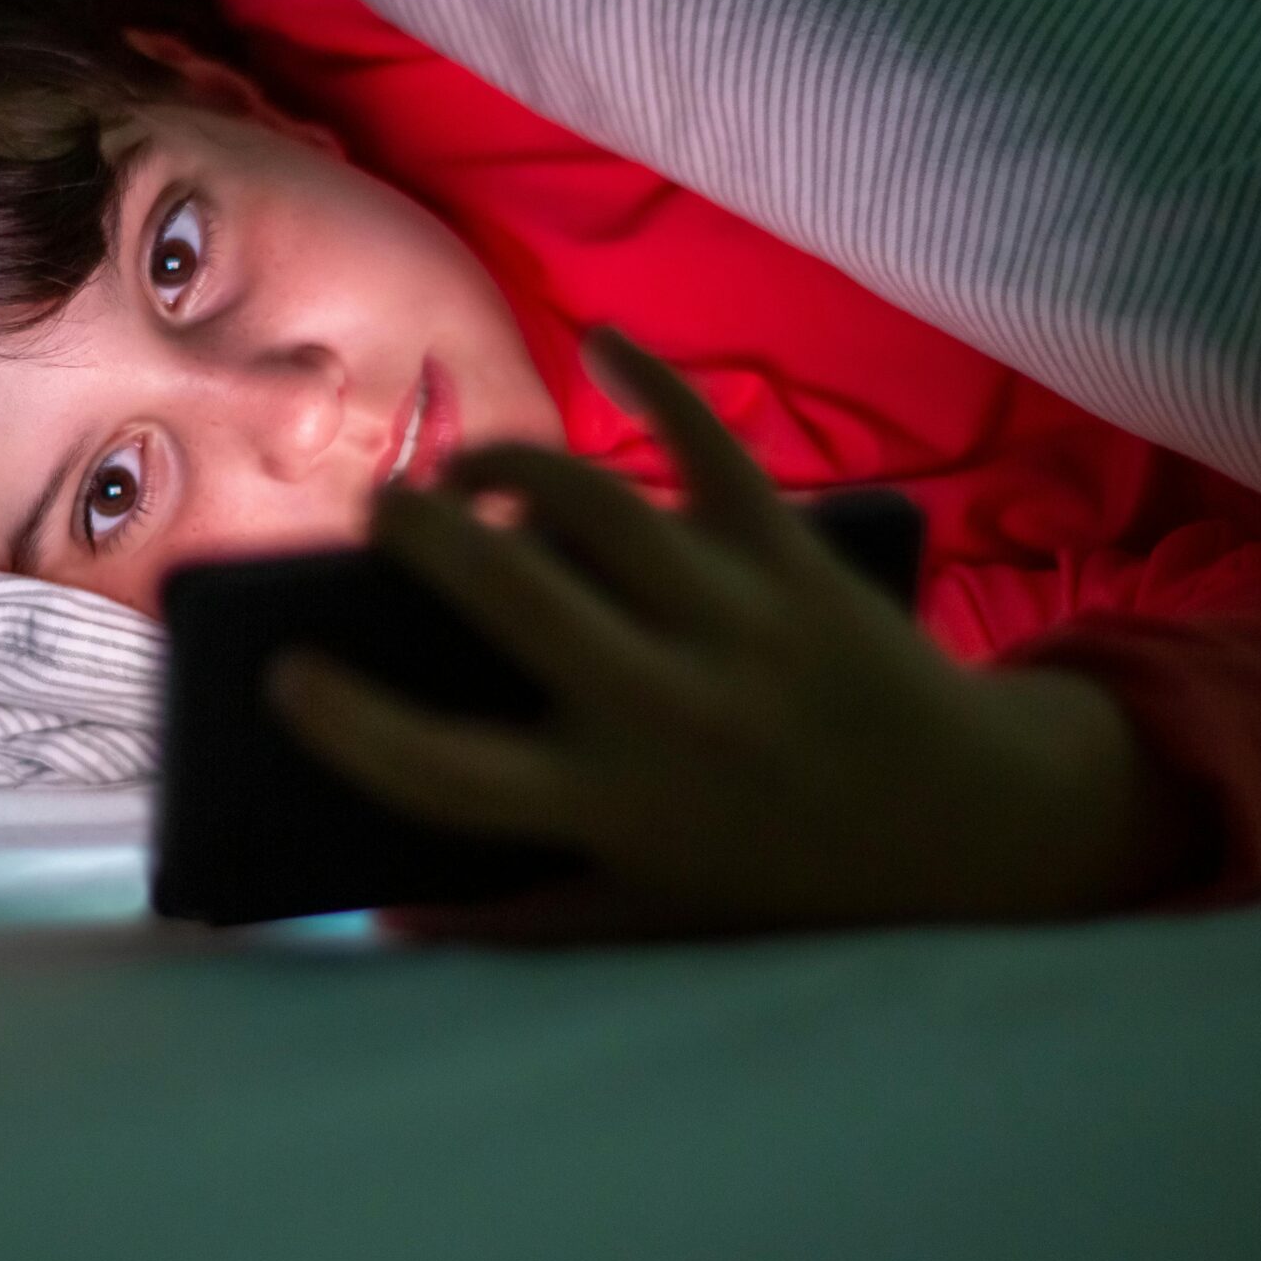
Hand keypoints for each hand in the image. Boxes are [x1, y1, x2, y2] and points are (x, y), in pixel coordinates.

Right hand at [266, 327, 1193, 942]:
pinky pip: (710, 445)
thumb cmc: (785, 880)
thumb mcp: (648, 915)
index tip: (286, 678)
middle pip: (505, 591)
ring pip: (591, 502)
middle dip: (419, 530)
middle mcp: (664, 709)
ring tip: (476, 470)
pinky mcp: (793, 559)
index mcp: (614, 806)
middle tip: (387, 511)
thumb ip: (517, 918)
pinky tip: (601, 339)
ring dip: (510, 465)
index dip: (347, 724)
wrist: (974, 831)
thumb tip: (385, 920)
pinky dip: (652, 380)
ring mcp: (735, 623)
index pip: (442, 770)